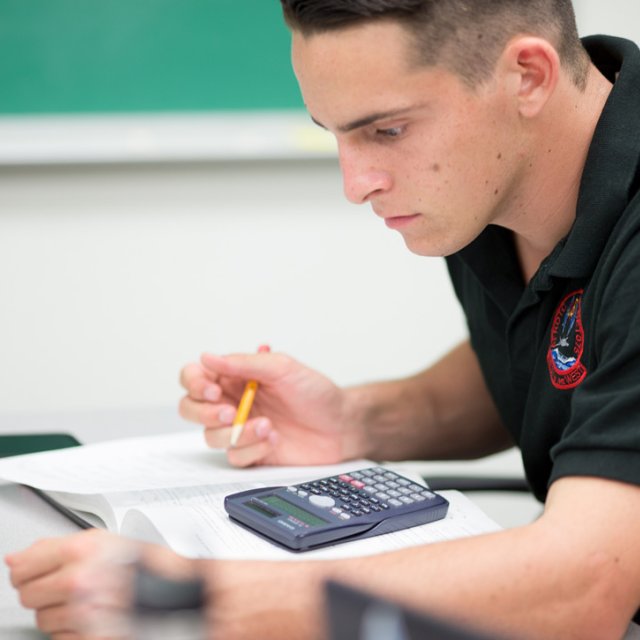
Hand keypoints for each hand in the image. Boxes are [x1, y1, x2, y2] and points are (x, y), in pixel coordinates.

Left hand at [6, 530, 135, 638]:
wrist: (166, 586)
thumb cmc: (135, 561)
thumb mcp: (97, 539)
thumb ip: (50, 546)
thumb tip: (15, 559)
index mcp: (79, 551)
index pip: (21, 567)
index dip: (26, 570)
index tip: (33, 572)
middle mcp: (79, 581)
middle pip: (27, 595)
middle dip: (42, 591)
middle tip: (65, 585)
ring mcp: (83, 612)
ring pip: (42, 619)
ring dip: (58, 612)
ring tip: (83, 599)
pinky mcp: (90, 636)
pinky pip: (59, 638)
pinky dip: (71, 629)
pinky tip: (90, 614)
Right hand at [179, 350, 362, 466]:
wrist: (341, 424)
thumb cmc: (316, 392)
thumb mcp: (283, 368)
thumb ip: (244, 363)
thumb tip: (207, 357)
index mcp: (235, 377)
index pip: (195, 377)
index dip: (195, 384)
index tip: (213, 390)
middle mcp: (233, 402)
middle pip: (191, 408)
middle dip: (205, 413)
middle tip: (230, 413)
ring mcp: (240, 428)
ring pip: (211, 436)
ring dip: (237, 433)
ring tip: (267, 425)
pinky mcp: (251, 452)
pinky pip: (234, 456)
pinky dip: (252, 448)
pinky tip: (273, 438)